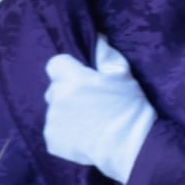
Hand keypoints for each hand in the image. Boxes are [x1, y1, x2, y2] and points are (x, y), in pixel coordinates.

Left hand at [42, 39, 156, 184]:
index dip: (68, 70)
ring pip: (54, 110)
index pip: (55, 64)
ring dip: (66, 113)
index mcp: (73, 79)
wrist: (132, 147)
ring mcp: (52, 121)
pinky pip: (54, 131)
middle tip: (90, 103)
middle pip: (55, 89)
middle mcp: (57, 98)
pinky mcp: (52, 141)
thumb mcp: (123, 75)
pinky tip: (84, 136)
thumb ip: (105, 54)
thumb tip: (96, 37)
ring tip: (89, 123)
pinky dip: (65, 133)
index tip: (83, 79)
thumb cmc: (130, 108)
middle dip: (67, 92)